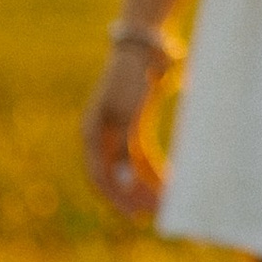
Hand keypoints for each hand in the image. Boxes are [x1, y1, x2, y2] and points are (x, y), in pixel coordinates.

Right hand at [82, 48, 166, 223]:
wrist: (145, 47)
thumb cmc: (133, 78)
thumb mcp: (129, 114)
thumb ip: (125, 147)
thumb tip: (123, 181)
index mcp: (92, 133)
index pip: (100, 176)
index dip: (116, 198)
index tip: (135, 215)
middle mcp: (101, 135)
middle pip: (115, 176)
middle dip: (134, 196)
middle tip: (155, 214)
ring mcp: (117, 131)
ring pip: (130, 168)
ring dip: (145, 186)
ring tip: (166, 202)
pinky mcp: (135, 125)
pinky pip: (141, 156)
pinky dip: (153, 169)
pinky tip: (169, 182)